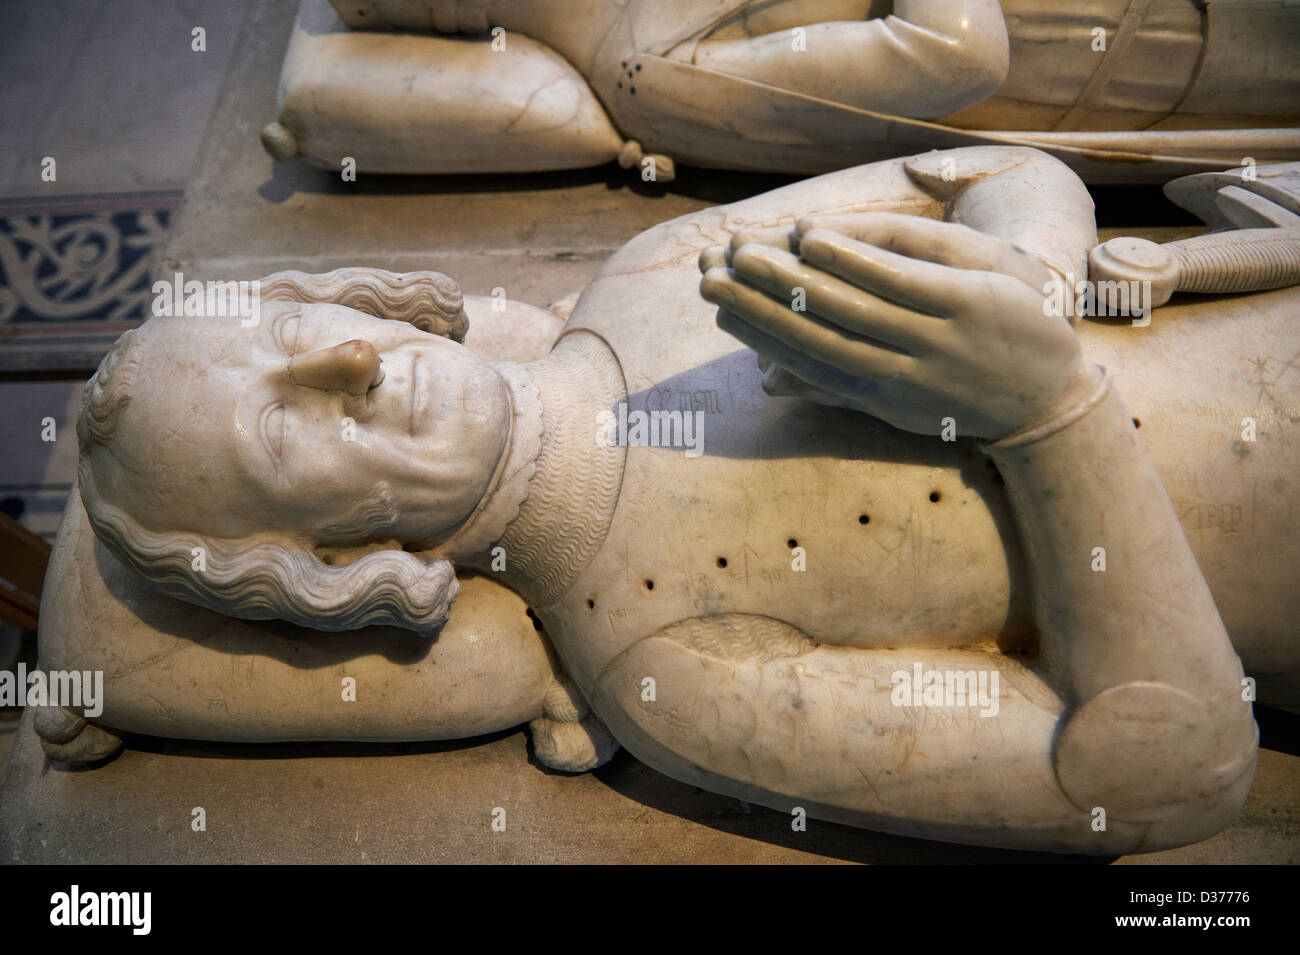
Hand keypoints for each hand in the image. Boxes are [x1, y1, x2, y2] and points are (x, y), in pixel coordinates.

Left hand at [699, 212, 1093, 439]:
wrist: (1044, 403)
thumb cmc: (1020, 316)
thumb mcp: (994, 268)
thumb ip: (924, 248)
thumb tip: (845, 234)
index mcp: (964, 304)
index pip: (892, 278)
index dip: (841, 256)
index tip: (795, 230)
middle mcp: (933, 349)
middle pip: (846, 314)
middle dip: (780, 286)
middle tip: (727, 258)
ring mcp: (908, 384)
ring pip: (827, 351)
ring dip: (765, 324)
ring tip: (716, 293)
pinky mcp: (890, 408)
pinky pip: (831, 385)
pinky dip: (788, 363)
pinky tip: (748, 342)